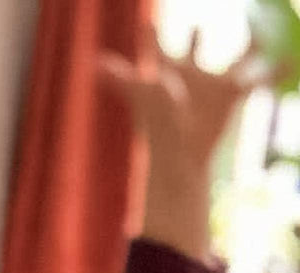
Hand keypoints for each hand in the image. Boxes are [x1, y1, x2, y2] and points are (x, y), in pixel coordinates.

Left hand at [98, 23, 292, 174]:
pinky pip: (263, 77)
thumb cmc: (159, 121)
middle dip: (199, 39)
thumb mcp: (141, 91)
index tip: (147, 26)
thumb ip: (117, 76)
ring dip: (251, 44)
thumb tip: (91, 61)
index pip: (159, 48)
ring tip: (257, 30)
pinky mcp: (234, 95)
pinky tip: (294, 60)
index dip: (153, 37)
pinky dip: (280, 70)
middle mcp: (192, 75)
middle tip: (201, 24)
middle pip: (197, 50)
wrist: (181, 150)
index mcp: (169, 70)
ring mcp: (215, 84)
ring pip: (237, 57)